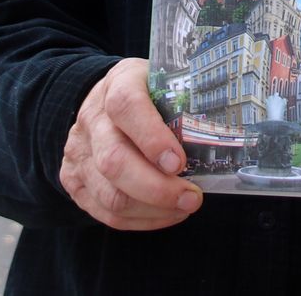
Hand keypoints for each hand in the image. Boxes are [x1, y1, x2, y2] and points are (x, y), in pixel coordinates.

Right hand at [58, 58, 202, 229]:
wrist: (101, 101)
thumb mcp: (164, 81)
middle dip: (157, 188)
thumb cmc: (146, 94)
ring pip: (110, 194)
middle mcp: (92, 119)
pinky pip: (106, 213)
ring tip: (184, 206)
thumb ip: (186, 99)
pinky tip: (165, 213)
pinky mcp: (74, 181)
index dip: (152, 138)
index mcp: (117, 85)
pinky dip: (141, 220)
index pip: (126, 107)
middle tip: (192, 197)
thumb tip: (226, 128)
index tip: (179, 162)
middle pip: (114, 161)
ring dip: (153, 209)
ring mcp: (79, 152)